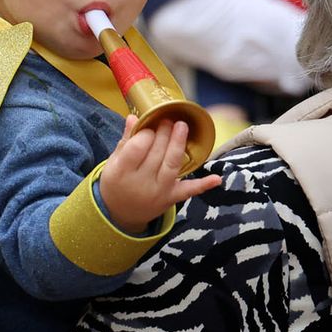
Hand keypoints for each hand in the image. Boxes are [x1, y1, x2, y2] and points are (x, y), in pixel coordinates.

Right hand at [98, 116, 221, 234]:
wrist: (120, 214)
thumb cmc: (116, 181)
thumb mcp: (114, 162)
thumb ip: (126, 141)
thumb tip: (134, 118)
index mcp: (121, 172)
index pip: (137, 148)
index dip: (146, 134)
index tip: (148, 127)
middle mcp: (140, 183)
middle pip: (156, 153)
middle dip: (164, 133)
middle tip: (167, 120)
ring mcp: (157, 192)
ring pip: (172, 165)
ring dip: (178, 144)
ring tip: (182, 126)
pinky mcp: (171, 198)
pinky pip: (188, 191)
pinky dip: (203, 185)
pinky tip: (216, 178)